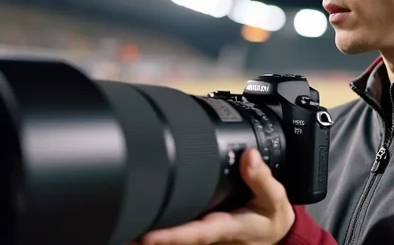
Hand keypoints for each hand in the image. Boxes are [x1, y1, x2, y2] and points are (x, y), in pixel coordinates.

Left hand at [132, 149, 295, 244]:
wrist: (276, 236)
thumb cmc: (271, 220)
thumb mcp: (275, 200)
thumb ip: (262, 179)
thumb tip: (249, 156)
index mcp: (224, 227)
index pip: (192, 234)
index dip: (167, 236)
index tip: (144, 235)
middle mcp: (207, 233)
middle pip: (171, 236)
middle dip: (143, 233)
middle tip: (117, 226)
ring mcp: (200, 233)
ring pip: (168, 234)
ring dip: (143, 229)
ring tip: (117, 221)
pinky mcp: (198, 227)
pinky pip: (174, 227)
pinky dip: (154, 225)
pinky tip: (136, 216)